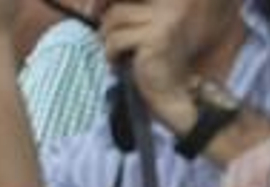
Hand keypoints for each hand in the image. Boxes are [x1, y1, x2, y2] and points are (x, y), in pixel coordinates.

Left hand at [99, 1, 195, 126]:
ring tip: (115, 55)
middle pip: (119, 5)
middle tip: (104, 42)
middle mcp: (173, 4)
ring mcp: (166, 19)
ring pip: (115, 18)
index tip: (96, 14)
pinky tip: (118, 64)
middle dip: (106, 24)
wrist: (172, 95)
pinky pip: (116, 39)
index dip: (109, 5)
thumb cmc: (155, 65)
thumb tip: (96, 7)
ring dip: (108, 40)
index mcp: (171, 1)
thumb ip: (129, 17)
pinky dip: (110, 53)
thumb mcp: (142, 33)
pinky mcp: (156, 37)